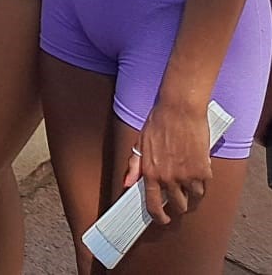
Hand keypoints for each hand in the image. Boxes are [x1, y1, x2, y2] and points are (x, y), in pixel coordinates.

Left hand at [128, 95, 213, 224]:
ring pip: (193, 197)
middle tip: (179, 194)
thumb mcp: (141, 144)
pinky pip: (203, 186)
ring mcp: (186, 176)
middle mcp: (168, 178)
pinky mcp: (202, 171)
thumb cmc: (158, 123)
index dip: (159, 216)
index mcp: (150, 172)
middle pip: (178, 205)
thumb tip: (127, 183)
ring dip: (191, 191)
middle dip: (179, 203)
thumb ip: (134, 166)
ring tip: (188, 176)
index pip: (153, 204)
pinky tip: (196, 167)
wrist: (179, 110)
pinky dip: (201, 180)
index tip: (163, 219)